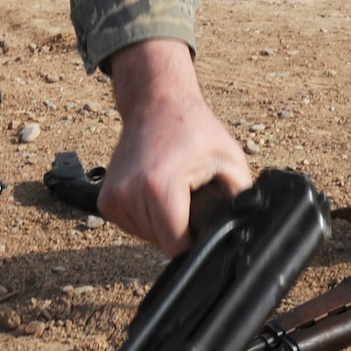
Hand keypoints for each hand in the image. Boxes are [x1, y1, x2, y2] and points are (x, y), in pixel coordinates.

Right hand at [100, 38, 252, 255]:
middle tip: (190, 197)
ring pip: (145, 236)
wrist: (156, 104)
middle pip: (161, 243)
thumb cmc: (195, 130)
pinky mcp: (105, 199)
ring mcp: (113, 197)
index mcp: (160, 186)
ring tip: (173, 192)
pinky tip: (156, 194)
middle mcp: (130, 193)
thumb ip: (239, 200)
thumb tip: (244, 232)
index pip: (176, 246)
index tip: (205, 224)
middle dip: (180, 231)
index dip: (196, 243)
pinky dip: (146, 218)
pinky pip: (131, 226)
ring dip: (162, 225)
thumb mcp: (230, 160)